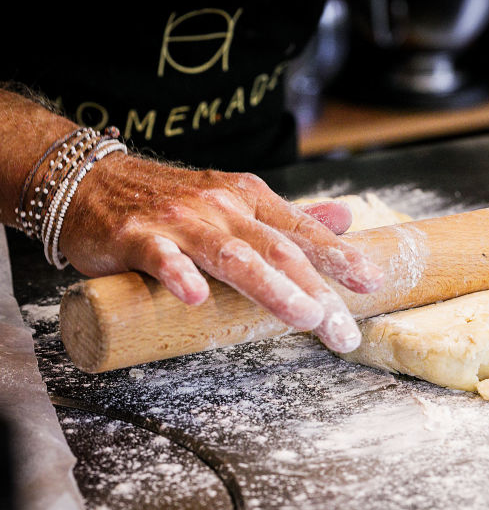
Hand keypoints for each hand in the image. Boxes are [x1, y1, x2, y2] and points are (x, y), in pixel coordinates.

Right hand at [59, 152, 383, 352]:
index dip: (339, 256)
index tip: (372, 282)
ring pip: (231, 255)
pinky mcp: (138, 237)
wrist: (95, 181)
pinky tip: (195, 298)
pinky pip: (161, 257)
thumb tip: (344, 219)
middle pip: (277, 250)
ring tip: (303, 316)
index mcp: (250, 199)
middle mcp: (223, 207)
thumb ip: (290, 217)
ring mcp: (181, 222)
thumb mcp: (239, 200)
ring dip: (270, 286)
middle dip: (315, 290)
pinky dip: (178, 275)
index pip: (302, 231)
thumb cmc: (175, 200)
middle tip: (343, 329)